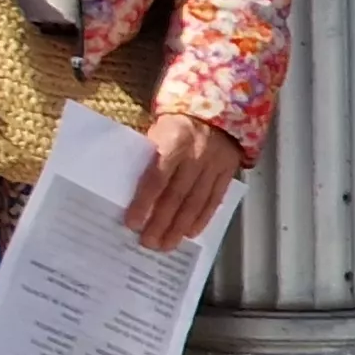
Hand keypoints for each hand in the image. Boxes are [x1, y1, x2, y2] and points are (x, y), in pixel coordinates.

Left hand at [124, 114, 244, 250]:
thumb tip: (127, 186)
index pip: (156, 178)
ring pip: (196, 202)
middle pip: (176, 195)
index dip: (144, 202)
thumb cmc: (176, 124)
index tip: (132, 222)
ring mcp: (214, 166)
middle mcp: (196, 157)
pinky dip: (202, 218)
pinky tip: (190, 233)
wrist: (217, 108)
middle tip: (148, 243)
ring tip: (167, 245)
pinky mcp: (227, 173)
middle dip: (161, 222)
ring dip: (180, 227)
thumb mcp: (156, 130)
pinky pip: (214, 200)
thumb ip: (147, 156)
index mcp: (173, 142)